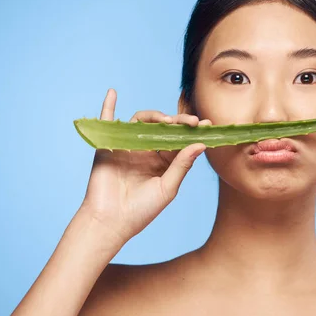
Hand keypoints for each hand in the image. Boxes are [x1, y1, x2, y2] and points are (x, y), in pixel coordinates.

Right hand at [78, 88, 210, 244]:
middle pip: (164, 127)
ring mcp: (128, 146)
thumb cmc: (141, 210)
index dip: (192, 131)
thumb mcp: (167, 187)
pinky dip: (108, 106)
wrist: (111, 222)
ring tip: (166, 120)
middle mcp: (147, 150)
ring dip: (155, 116)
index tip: (207, 124)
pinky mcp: (109, 146)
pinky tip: (113, 93)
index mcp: (163, 161)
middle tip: (192, 122)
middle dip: (179, 122)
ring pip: (142, 122)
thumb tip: (201, 144)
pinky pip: (108, 123)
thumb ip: (182, 165)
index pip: (180, 140)